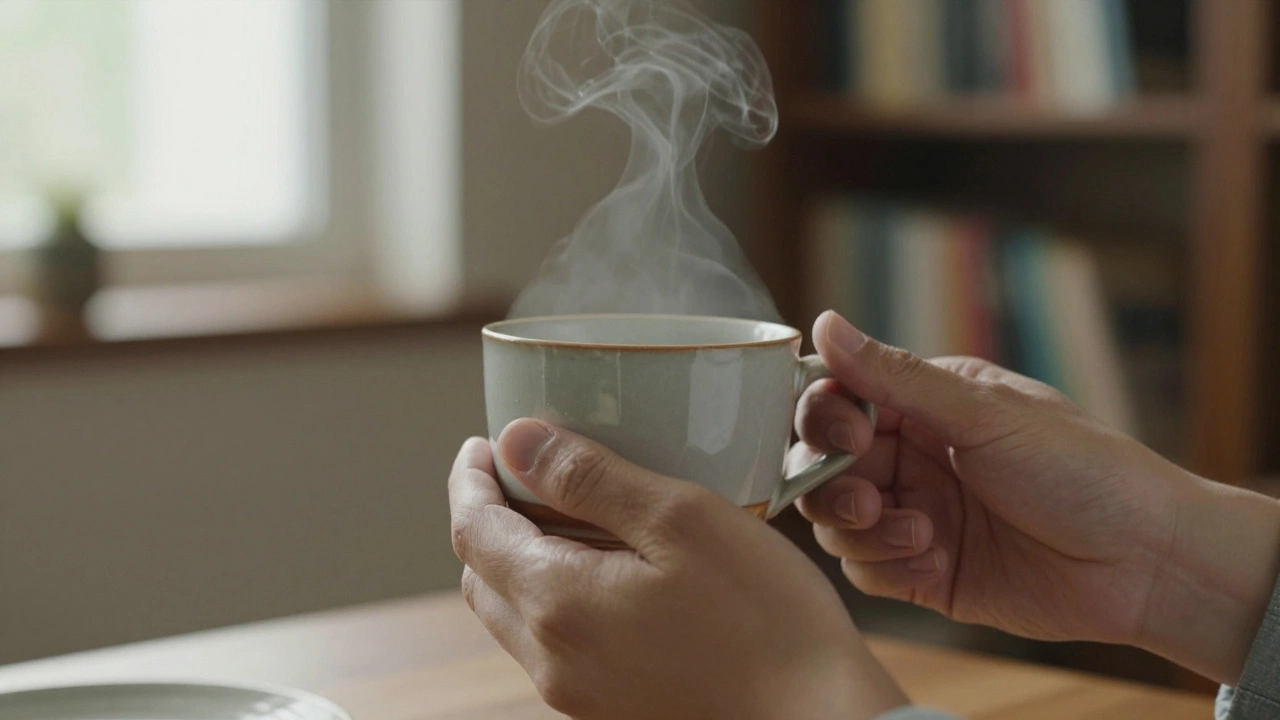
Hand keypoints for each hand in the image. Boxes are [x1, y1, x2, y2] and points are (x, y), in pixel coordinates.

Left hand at [449, 419, 907, 719]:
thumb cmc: (766, 620)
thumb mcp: (682, 519)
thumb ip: (590, 478)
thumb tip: (517, 440)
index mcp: (557, 604)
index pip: (472, 532)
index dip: (469, 479)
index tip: (482, 442)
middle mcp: (552, 660)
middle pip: (483, 575)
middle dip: (489, 516)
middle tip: (522, 470)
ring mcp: (579, 694)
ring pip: (515, 613)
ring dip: (521, 557)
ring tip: (567, 512)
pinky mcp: (612, 708)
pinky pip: (555, 643)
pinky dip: (555, 594)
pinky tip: (609, 569)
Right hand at [792, 310, 1279, 684]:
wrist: (1144, 563)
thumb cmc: (1083, 470)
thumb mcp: (985, 414)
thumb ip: (896, 376)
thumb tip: (825, 323)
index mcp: (925, 405)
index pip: (836, 399)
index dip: (824, 417)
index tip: (850, 434)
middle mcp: (913, 457)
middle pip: (821, 464)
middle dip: (829, 483)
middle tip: (868, 499)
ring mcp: (915, 515)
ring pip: (834, 522)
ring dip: (862, 530)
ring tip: (920, 534)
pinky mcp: (923, 572)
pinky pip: (864, 570)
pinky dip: (886, 567)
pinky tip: (936, 561)